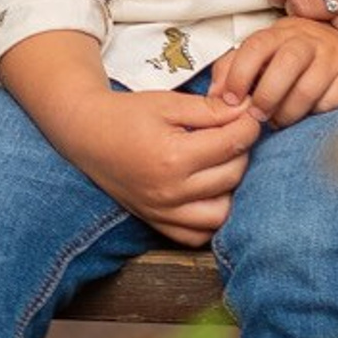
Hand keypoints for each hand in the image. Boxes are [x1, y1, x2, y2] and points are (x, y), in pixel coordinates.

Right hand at [48, 86, 257, 244]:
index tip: (249, 115)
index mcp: (173, 157)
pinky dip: (210, 217)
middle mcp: (171, 192)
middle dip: (241, 151)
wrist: (88, 135)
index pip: (231, 145)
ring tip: (221, 162)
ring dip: (230, 187)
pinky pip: (198, 235)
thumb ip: (209, 109)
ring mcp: (164, 213)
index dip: (248, 126)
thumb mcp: (167, 102)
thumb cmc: (127, 114)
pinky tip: (208, 192)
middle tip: (234, 132)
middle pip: (232, 176)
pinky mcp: (158, 224)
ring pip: (222, 212)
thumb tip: (247, 113)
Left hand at [208, 19, 337, 128]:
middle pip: (285, 64)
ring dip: (288, 112)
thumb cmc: (300, 57)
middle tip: (258, 117)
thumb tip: (213, 96)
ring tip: (280, 121)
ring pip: (307, 87)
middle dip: (266, 96)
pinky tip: (308, 116)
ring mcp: (333, 55)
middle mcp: (308, 38)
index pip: (256, 45)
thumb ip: (235, 69)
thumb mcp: (267, 54)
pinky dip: (315, 113)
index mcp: (280, 32)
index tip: (230, 100)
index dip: (239, 74)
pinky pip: (331, 100)